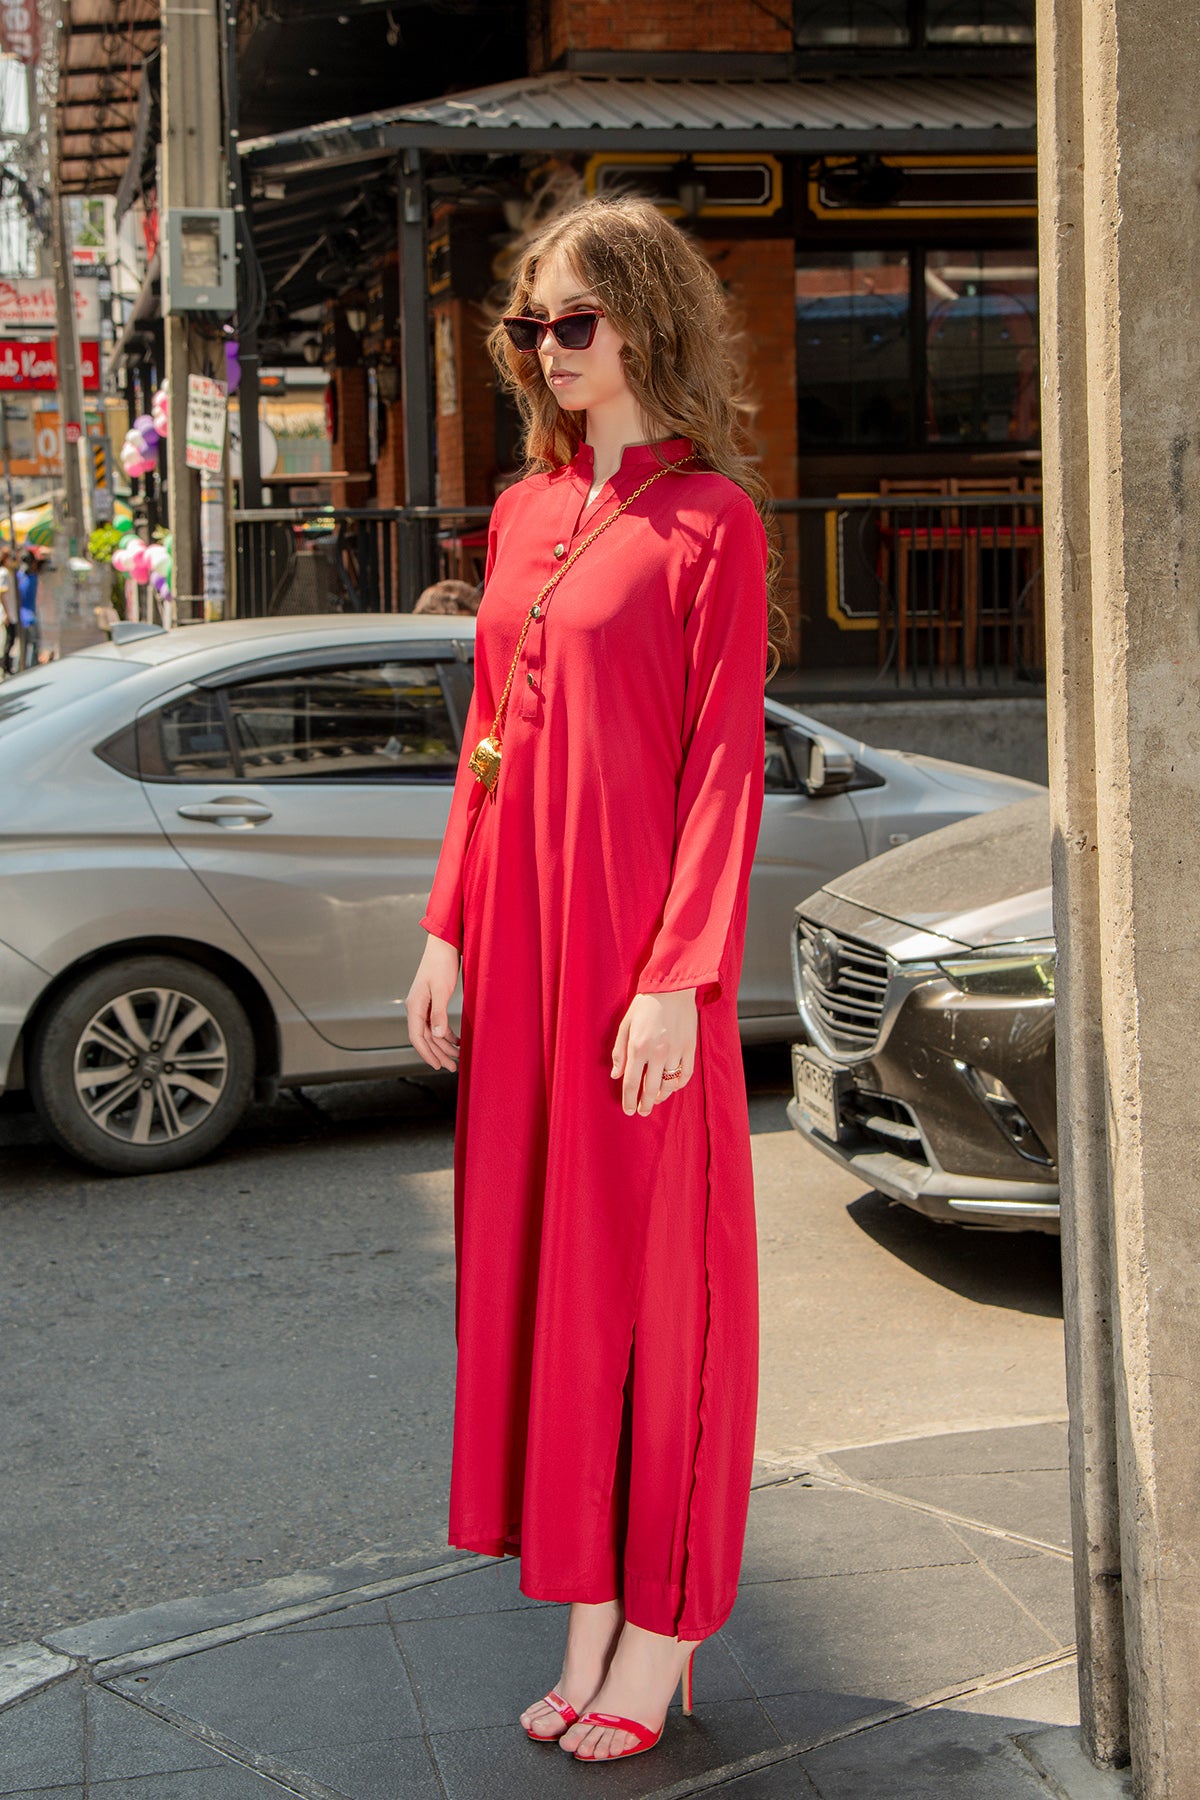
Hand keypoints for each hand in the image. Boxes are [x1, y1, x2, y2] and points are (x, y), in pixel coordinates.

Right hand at [405, 934, 461, 1070]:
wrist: (444, 945)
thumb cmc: (441, 964)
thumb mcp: (442, 990)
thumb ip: (438, 1013)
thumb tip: (437, 1035)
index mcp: (414, 1006)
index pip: (417, 1037)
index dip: (427, 1054)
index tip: (438, 1066)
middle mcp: (416, 1008)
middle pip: (425, 1038)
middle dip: (438, 1054)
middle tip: (453, 1067)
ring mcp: (424, 1005)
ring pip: (432, 1033)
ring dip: (444, 1046)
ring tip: (458, 1057)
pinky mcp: (432, 1002)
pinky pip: (437, 1024)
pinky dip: (447, 1034)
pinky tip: (457, 1041)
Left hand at [611, 989, 696, 1116]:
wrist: (672, 987)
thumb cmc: (646, 1003)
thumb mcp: (625, 1024)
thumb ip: (619, 1052)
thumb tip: (616, 1075)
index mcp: (638, 1047)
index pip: (632, 1083)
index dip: (629, 1100)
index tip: (628, 1110)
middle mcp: (658, 1052)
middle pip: (651, 1089)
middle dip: (645, 1104)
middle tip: (642, 1111)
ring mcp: (676, 1051)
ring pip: (669, 1085)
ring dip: (662, 1096)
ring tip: (655, 1099)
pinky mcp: (689, 1048)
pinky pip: (685, 1074)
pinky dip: (679, 1084)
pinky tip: (672, 1087)